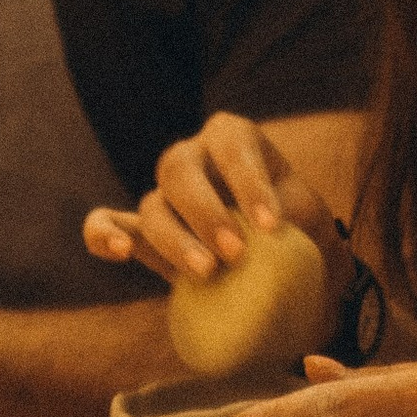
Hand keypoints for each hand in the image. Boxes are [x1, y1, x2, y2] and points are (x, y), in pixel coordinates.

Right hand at [81, 111, 350, 320]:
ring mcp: (165, 195)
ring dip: (175, 239)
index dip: (248, 183)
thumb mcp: (312, 222)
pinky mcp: (143, 233)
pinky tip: (119, 251)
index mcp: (234, 140)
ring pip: (152, 205)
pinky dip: (104, 233)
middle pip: (179, 170)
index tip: (273, 227)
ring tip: (207, 273)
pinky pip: (106, 224)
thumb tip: (273, 237)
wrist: (291, 277)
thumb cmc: (303, 238)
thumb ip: (294, 222)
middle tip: (236, 253)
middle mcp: (193, 158)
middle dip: (205, 212)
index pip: (233, 147)